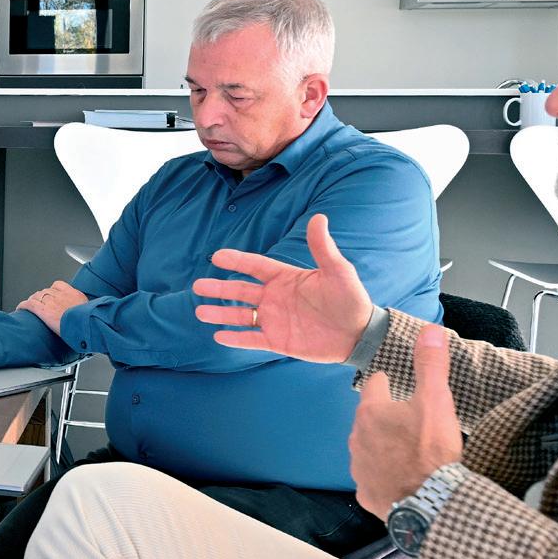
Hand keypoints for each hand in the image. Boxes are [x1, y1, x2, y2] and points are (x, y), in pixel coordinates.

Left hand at [17, 281, 86, 332]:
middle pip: (46, 291)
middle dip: (42, 297)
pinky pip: (29, 304)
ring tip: (31, 306)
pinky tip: (20, 308)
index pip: (58, 285)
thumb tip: (84, 315)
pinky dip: (24, 305)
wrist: (85, 325)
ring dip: (33, 301)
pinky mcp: (43, 310)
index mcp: (73, 294)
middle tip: (40, 304)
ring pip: (37, 296)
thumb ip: (84, 309)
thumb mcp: (91, 312)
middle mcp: (61, 295)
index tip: (51, 295)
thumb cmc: (89, 323)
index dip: (52, 290)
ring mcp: (51, 302)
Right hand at [191, 213, 373, 363]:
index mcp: (286, 279)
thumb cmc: (350, 300)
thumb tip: (319, 217)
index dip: (236, 261)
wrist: (359, 335)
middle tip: (197, 286)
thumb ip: (322, 248)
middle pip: (240, 291)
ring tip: (200, 312)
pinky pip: (252, 339)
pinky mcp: (278, 341)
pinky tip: (218, 336)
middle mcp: (276, 298)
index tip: (216, 256)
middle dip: (219, 288)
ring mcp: (275, 320)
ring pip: (241, 315)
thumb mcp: (338, 272)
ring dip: (221, 314)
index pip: (255, 267)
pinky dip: (235, 339)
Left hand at [350, 325, 464, 515]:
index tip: (395, 383)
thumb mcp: (436, 401)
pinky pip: (373, 478)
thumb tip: (430, 329)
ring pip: (369, 448)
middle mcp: (357, 438)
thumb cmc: (431, 449)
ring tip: (406, 450)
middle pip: (369, 418)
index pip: (374, 386)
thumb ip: (431, 365)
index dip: (387, 383)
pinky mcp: (365, 494)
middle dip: (385, 417)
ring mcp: (359, 468)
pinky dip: (384, 475)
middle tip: (409, 421)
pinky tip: (401, 478)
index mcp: (371, 412)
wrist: (429, 503)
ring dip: (383, 446)